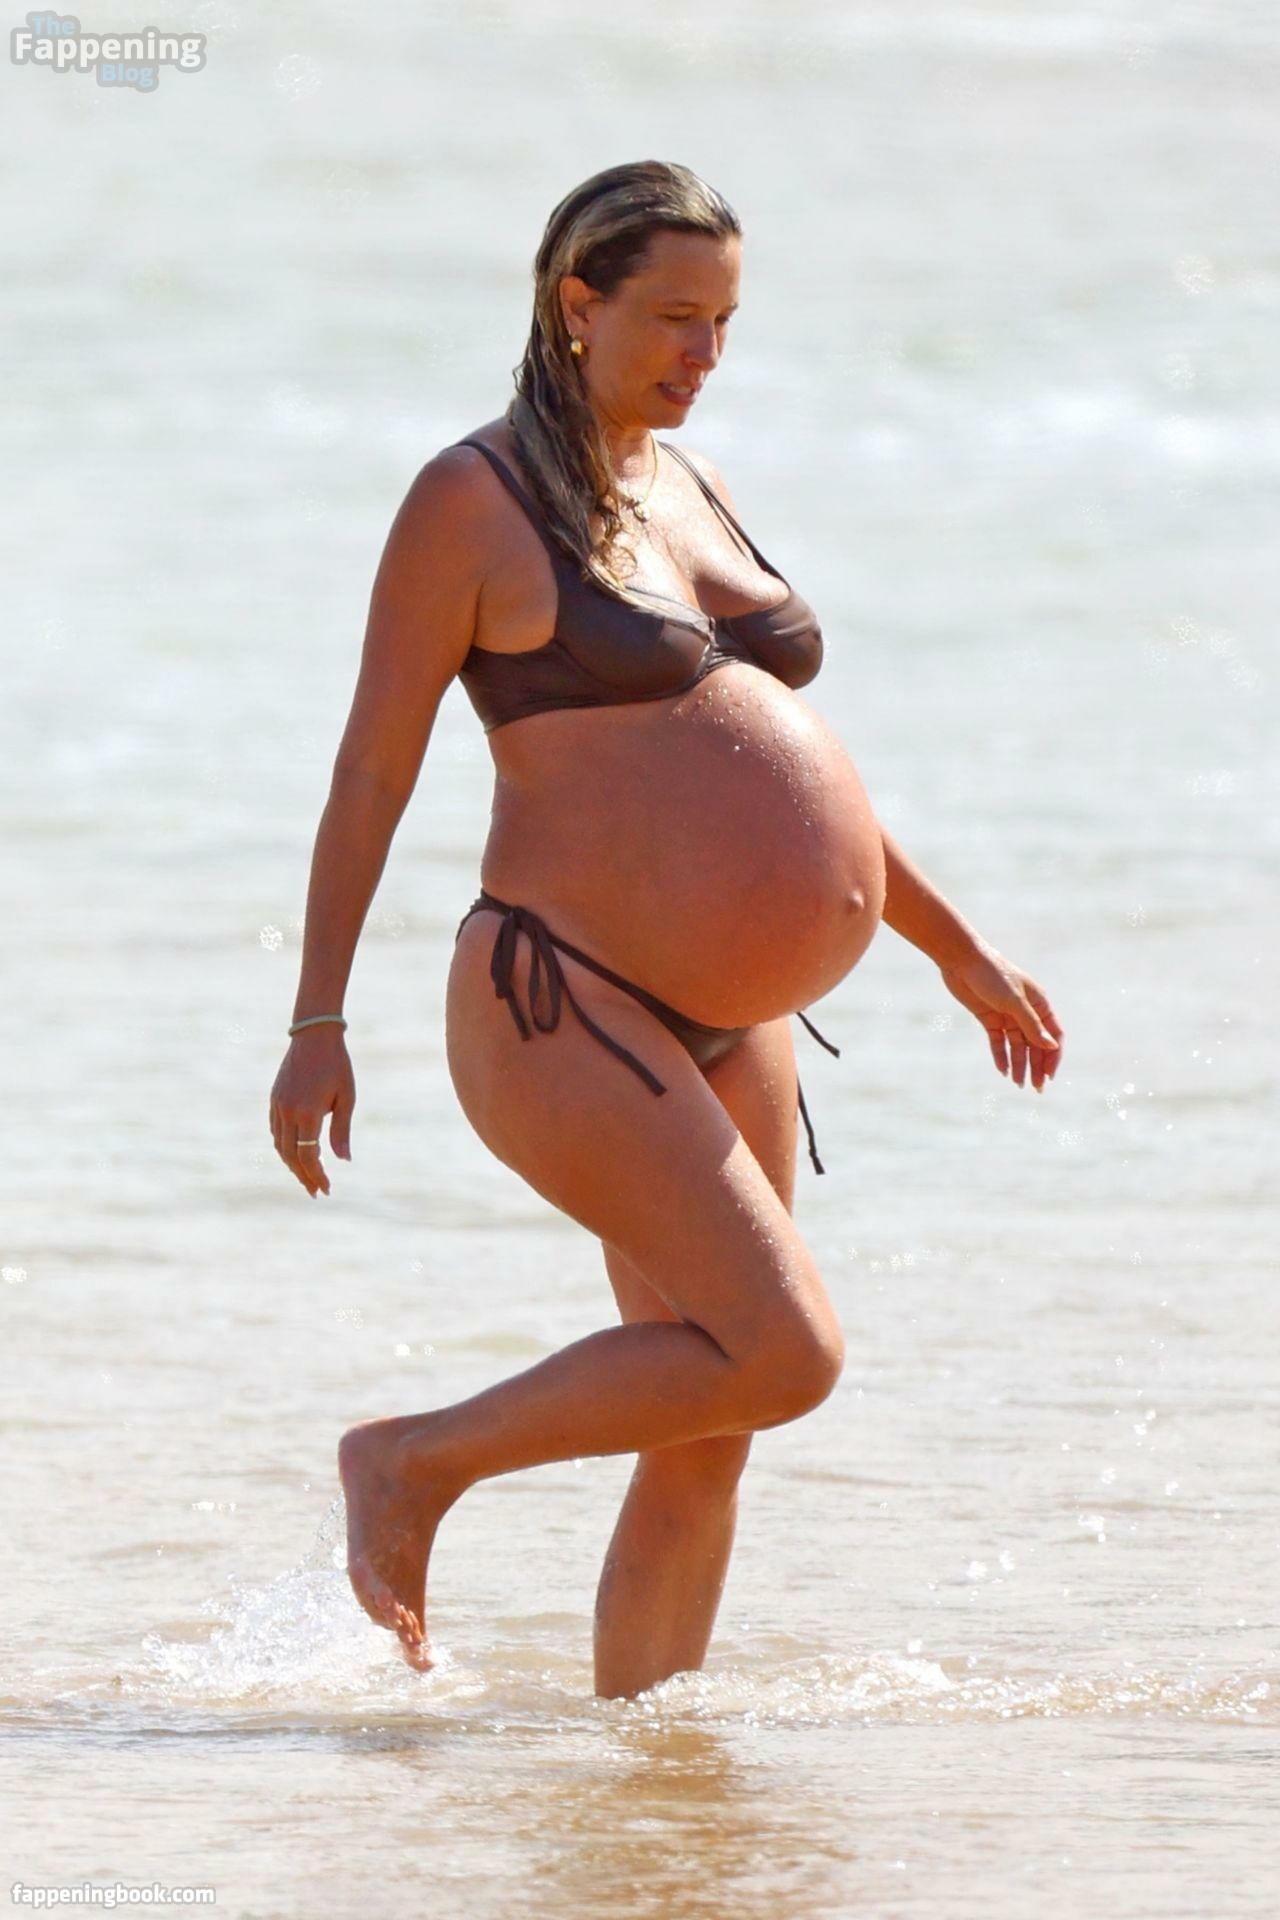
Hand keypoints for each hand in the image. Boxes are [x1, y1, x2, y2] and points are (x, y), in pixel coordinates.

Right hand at [269, 1030, 355, 1196]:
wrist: (314, 1036)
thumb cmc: (337, 1065)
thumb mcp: (346, 1098)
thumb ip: (341, 1130)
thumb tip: (344, 1160)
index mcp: (308, 1113)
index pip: (309, 1155)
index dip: (317, 1175)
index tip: (326, 1189)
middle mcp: (288, 1112)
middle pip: (291, 1156)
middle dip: (304, 1176)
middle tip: (317, 1191)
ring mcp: (278, 1105)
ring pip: (280, 1145)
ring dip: (292, 1164)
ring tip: (307, 1177)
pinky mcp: (274, 1099)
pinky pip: (276, 1131)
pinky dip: (284, 1147)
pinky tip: (296, 1153)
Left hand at [938, 941, 1063, 1091]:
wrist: (961, 960)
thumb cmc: (992, 974)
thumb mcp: (1013, 1002)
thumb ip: (1031, 1025)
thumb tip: (1051, 1046)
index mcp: (1039, 1003)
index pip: (1053, 1035)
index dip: (1053, 1056)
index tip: (1049, 1076)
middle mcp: (1026, 1011)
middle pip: (1036, 1044)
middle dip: (1037, 1066)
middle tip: (1036, 1088)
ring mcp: (1007, 1015)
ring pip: (1017, 1046)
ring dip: (1019, 1064)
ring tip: (1018, 1084)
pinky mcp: (989, 1018)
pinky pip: (998, 1042)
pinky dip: (1001, 1056)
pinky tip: (1002, 1071)